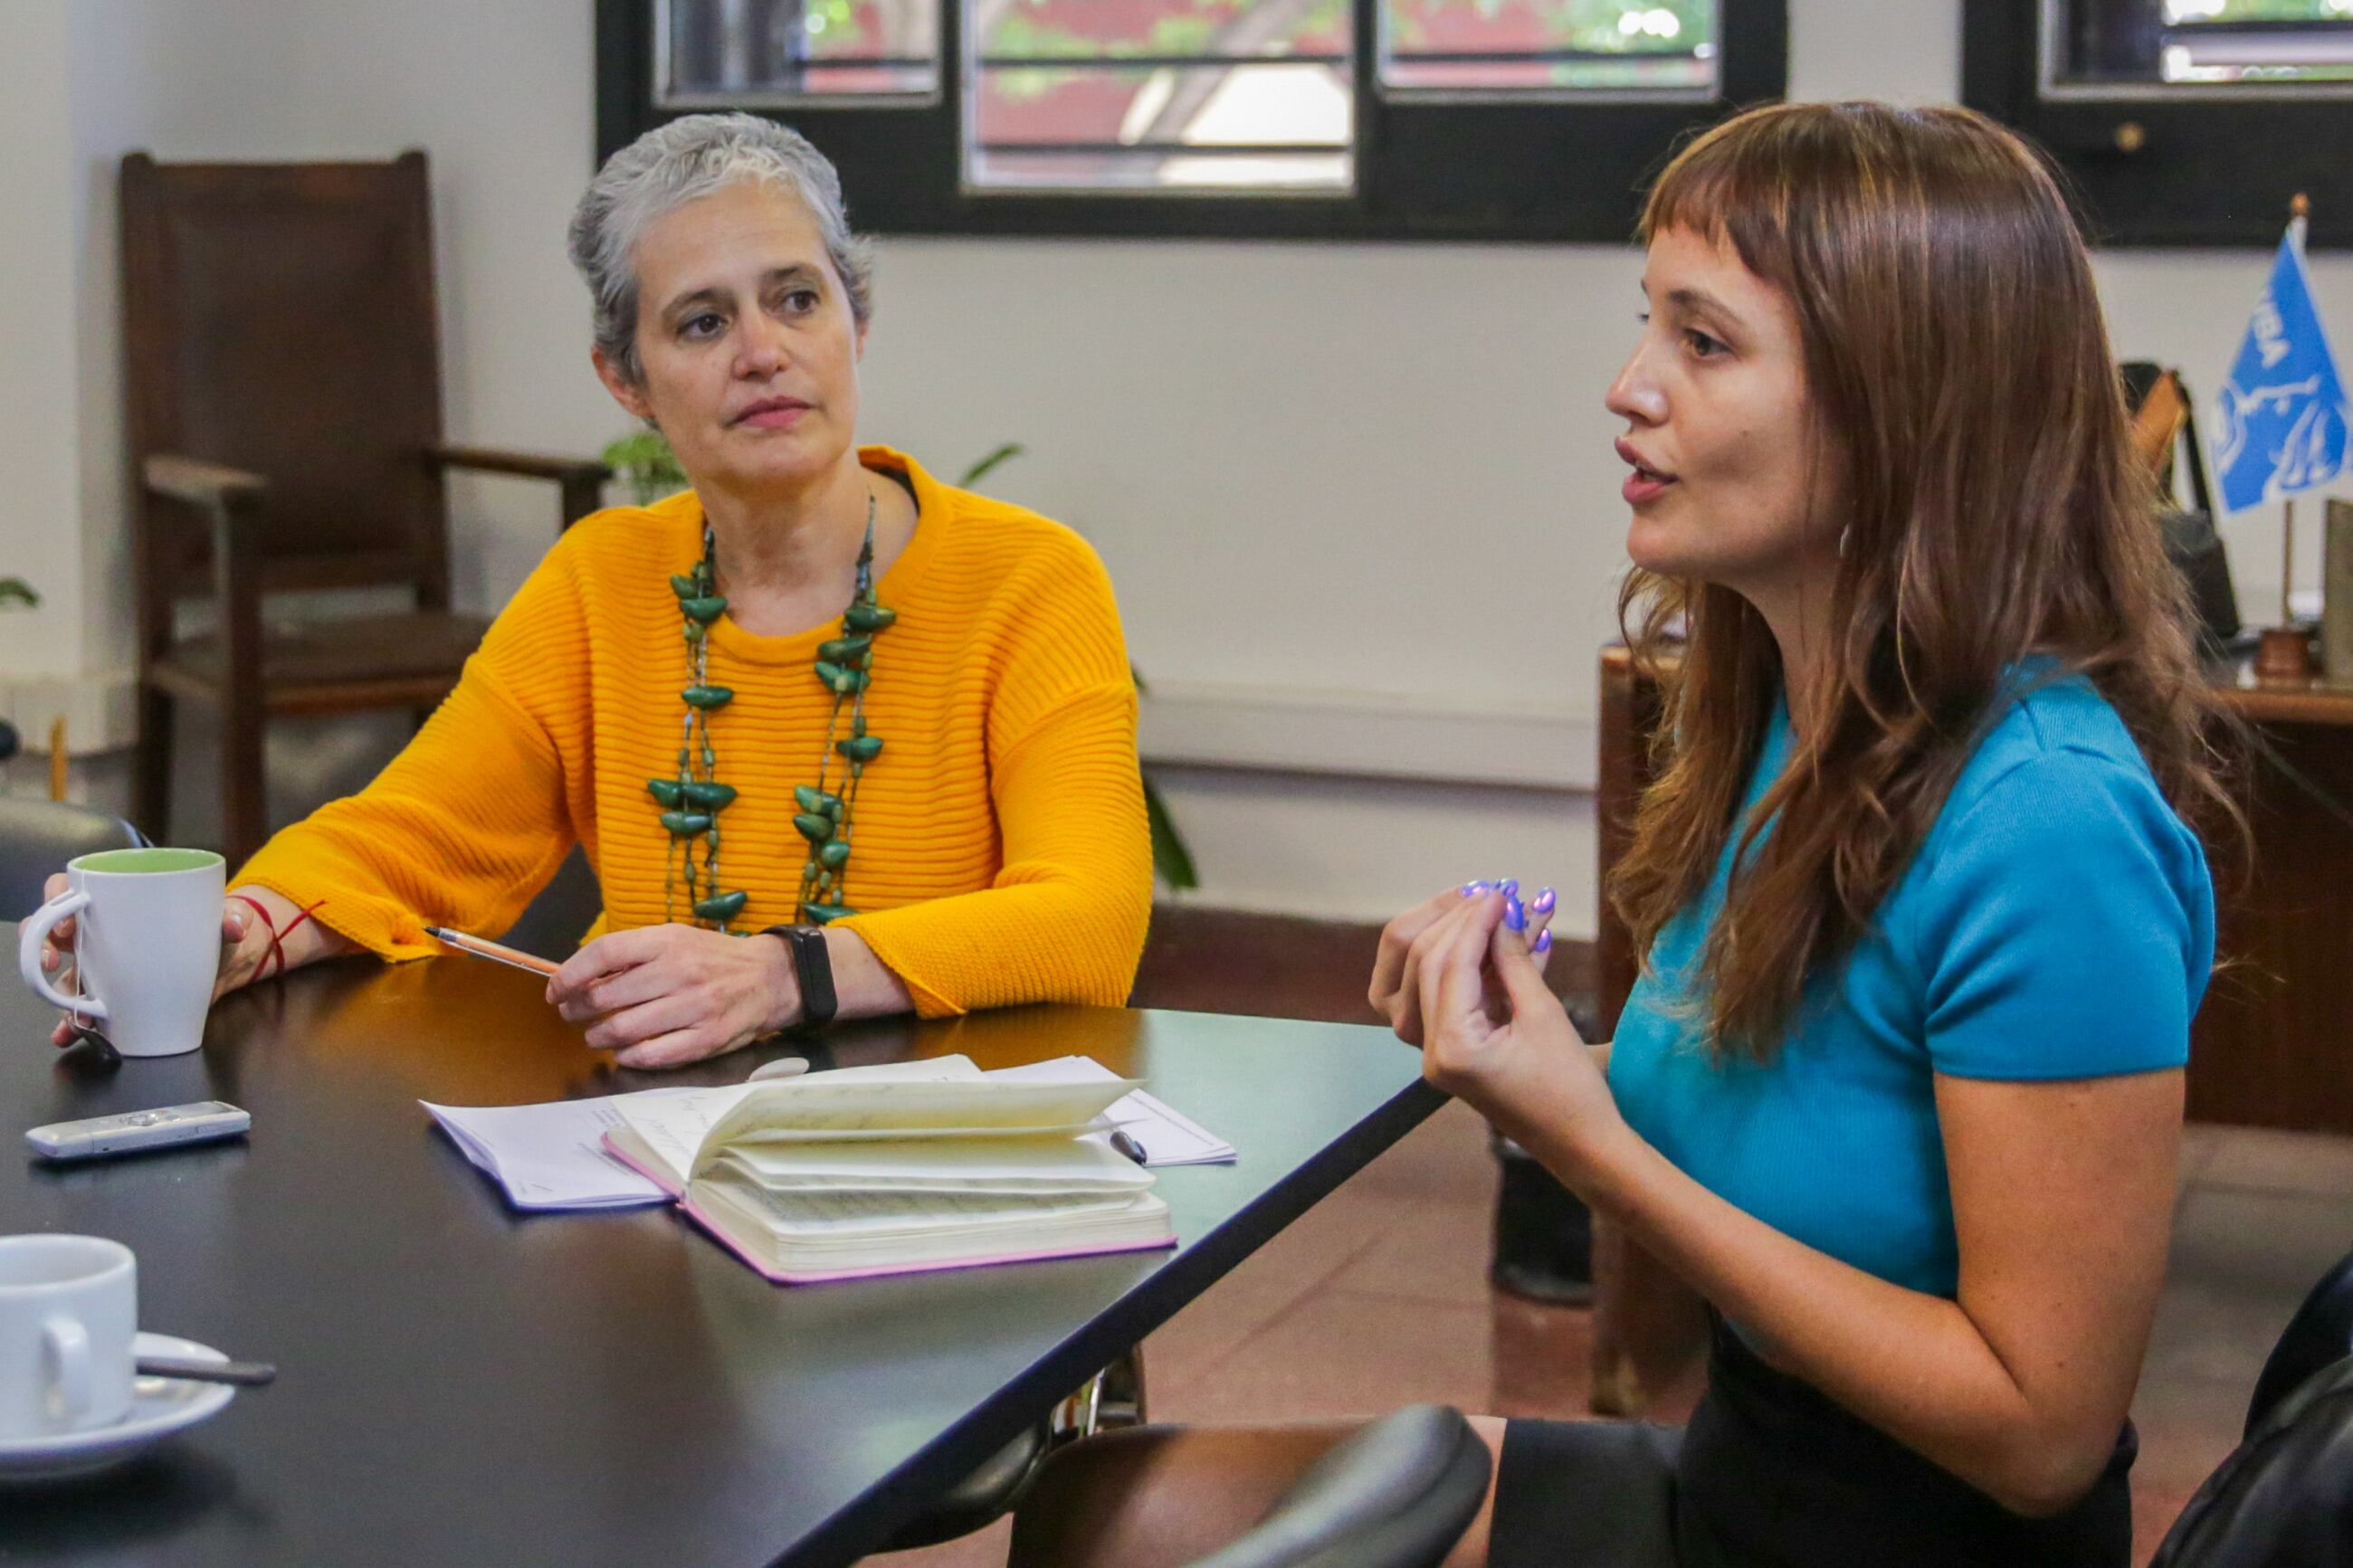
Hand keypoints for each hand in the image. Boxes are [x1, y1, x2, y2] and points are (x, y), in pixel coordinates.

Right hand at [41, 875, 261, 1047]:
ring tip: (68, 1010)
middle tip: (51, 962)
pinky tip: (73, 1033)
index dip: (58, 900)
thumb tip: (233, 926)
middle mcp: (101, 933)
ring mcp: (104, 966)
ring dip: (55, 993)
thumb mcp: (228, 917)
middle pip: (53, 931)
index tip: (67, 921)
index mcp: (119, 902)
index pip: (71, 889)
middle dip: (41, 945)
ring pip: (62, 974)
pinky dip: (73, 1022)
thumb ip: (235, 916)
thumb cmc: (216, 928)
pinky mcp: (113, 995)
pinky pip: (82, 1007)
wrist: (229, 965)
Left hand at [546, 923, 799, 1069]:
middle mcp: (680, 972)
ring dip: (599, 1036)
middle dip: (579, 1010)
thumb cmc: (711, 958)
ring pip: (624, 1029)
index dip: (571, 974)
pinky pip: (653, 1055)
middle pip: (607, 996)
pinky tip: (625, 1052)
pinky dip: (629, 1056)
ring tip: (596, 1035)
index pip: (605, 953)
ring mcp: (695, 1007)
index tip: (556, 990)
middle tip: (573, 1014)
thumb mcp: (675, 939)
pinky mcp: (706, 1038)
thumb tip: (580, 975)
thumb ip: (633, 953)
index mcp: (668, 941)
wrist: (770, 977)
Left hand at [1408, 890, 1622, 1169]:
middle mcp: (1429, 1051)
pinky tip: (1494, 939)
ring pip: (1420, 975)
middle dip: (1456, 921)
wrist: (1579, 1144)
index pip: (1449, 963)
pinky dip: (1463, 963)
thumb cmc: (1571, 1088)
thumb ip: (1513, 959)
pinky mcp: (1445, 1051)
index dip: (1474, 920)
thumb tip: (1501, 911)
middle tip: (1493, 895)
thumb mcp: (1545, 1015)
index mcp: (1452, 1048)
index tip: (1501, 891)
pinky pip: (1440, 994)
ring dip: (1453, 937)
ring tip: (1489, 910)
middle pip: (1423, 964)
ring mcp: (1431, 1053)